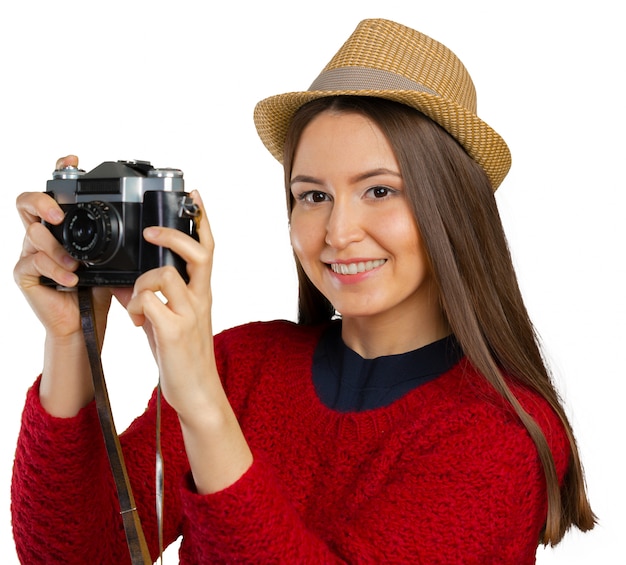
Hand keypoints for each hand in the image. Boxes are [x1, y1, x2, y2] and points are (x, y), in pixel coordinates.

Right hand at [14, 155, 117, 414]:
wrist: (84, 324)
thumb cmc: (98, 290)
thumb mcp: (115, 262)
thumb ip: (124, 242)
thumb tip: (156, 226)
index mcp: (66, 226)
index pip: (57, 192)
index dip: (61, 172)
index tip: (73, 160)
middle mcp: (45, 234)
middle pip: (28, 203)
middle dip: (43, 203)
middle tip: (60, 215)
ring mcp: (31, 252)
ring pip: (32, 234)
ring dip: (56, 249)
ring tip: (75, 265)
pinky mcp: (25, 273)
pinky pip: (32, 262)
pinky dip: (55, 270)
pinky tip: (72, 280)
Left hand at [126, 190, 216, 416]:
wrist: (196, 391)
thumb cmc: (182, 355)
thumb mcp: (169, 320)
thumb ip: (154, 298)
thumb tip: (126, 281)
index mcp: (201, 293)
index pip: (208, 248)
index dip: (202, 220)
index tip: (194, 196)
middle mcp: (200, 298)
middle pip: (198, 252)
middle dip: (173, 234)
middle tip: (151, 231)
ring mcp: (189, 313)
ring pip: (164, 274)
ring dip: (142, 283)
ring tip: (137, 304)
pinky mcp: (175, 331)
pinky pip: (150, 301)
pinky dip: (137, 306)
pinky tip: (138, 321)